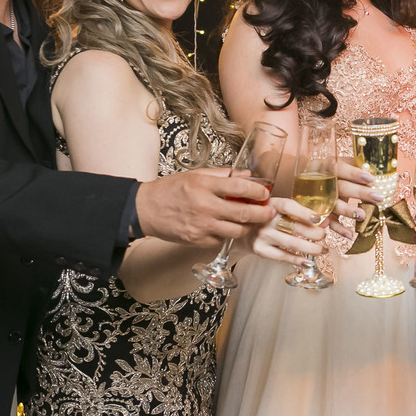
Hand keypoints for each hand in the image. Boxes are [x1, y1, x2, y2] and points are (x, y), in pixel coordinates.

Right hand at [135, 169, 273, 245]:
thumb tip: (246, 175)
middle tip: (270, 211)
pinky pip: (222, 239)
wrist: (145, 209)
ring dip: (248, 226)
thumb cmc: (170, 190)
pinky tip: (229, 226)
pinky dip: (229, 233)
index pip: (240, 188)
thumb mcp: (195, 175)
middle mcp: (205, 207)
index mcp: (204, 186)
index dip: (258, 191)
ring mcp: (202, 226)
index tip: (265, 193)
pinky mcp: (198, 240)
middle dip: (262, 213)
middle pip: (244, 213)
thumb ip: (223, 175)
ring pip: (237, 230)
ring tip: (252, 220)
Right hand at [248, 197, 327, 264]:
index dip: (304, 212)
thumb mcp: (279, 209)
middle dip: (313, 233)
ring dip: (310, 248)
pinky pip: (282, 256)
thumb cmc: (266, 217)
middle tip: (323, 235)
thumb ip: (300, 213)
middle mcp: (265, 218)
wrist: (241, 228)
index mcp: (271, 204)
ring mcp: (262, 235)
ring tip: (321, 250)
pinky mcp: (259, 249)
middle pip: (293, 227)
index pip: (288, 206)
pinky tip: (307, 261)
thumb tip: (324, 221)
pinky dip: (297, 260)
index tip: (318, 219)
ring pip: (291, 243)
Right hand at [324, 158, 378, 239]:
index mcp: (326, 167)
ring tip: (363, 215)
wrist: (305, 182)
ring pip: (333, 205)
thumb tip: (375, 168)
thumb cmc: (331, 172)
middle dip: (359, 192)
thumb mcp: (340, 164)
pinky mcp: (320, 213)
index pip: (338, 168)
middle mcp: (322, 183)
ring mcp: (319, 199)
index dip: (353, 173)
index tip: (371, 178)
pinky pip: (328, 222)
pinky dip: (338, 229)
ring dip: (348, 211)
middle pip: (340, 187)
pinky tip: (350, 234)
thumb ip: (354, 164)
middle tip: (378, 197)